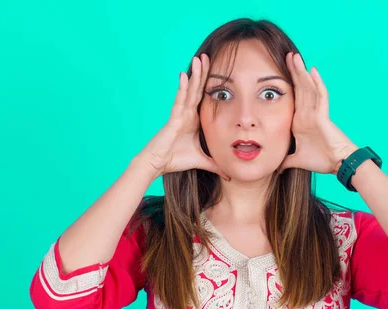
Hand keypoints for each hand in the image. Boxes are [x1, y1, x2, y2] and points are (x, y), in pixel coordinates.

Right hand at [135, 54, 229, 180]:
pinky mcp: (173, 118)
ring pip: (189, 91)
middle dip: (203, 73)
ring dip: (195, 75)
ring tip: (199, 58)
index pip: (204, 98)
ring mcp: (179, 114)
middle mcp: (186, 113)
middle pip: (198, 89)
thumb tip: (230, 174)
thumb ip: (215, 164)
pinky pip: (179, 100)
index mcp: (194, 120)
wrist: (157, 165)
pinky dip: (183, 88)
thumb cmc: (175, 160)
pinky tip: (185, 75)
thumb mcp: (202, 161)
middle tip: (209, 55)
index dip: (210, 84)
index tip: (219, 71)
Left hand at [277, 52, 358, 174]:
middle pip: (299, 88)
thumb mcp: (296, 160)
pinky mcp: (323, 115)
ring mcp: (316, 112)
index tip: (275, 72)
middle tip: (285, 55)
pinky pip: (321, 95)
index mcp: (299, 121)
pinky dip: (317, 83)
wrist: (337, 164)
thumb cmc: (321, 160)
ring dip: (301, 72)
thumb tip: (276, 167)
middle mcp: (307, 113)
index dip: (286, 85)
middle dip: (292, 72)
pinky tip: (312, 70)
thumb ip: (286, 160)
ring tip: (294, 57)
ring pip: (308, 87)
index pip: (291, 98)